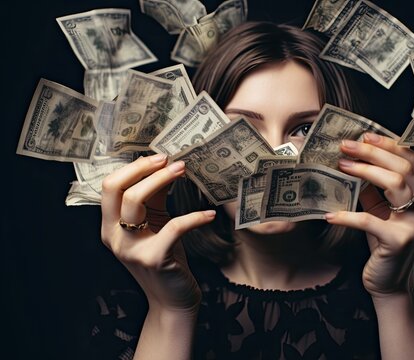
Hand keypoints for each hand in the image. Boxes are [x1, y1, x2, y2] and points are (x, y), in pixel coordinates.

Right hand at [100, 153, 215, 311]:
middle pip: (117, 188)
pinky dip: (195, 217)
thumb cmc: (165, 257)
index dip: (134, 167)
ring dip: (162, 180)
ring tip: (184, 171)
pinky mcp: (154, 257)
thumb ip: (154, 199)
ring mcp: (130, 248)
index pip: (110, 186)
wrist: (171, 300)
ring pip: (136, 200)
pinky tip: (209, 214)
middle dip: (145, 168)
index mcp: (109, 226)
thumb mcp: (155, 225)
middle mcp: (113, 236)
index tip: (159, 157)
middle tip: (171, 160)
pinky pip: (174, 226)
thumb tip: (165, 165)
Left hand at [325, 133, 413, 297]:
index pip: (411, 158)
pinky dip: (347, 215)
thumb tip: (351, 159)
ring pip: (395, 183)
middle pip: (403, 166)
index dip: (387, 144)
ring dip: (364, 171)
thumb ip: (373, 186)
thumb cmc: (384, 241)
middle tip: (345, 146)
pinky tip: (330, 214)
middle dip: (372, 152)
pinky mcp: (400, 241)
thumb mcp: (381, 209)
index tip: (363, 135)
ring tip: (340, 166)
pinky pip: (370, 220)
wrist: (390, 282)